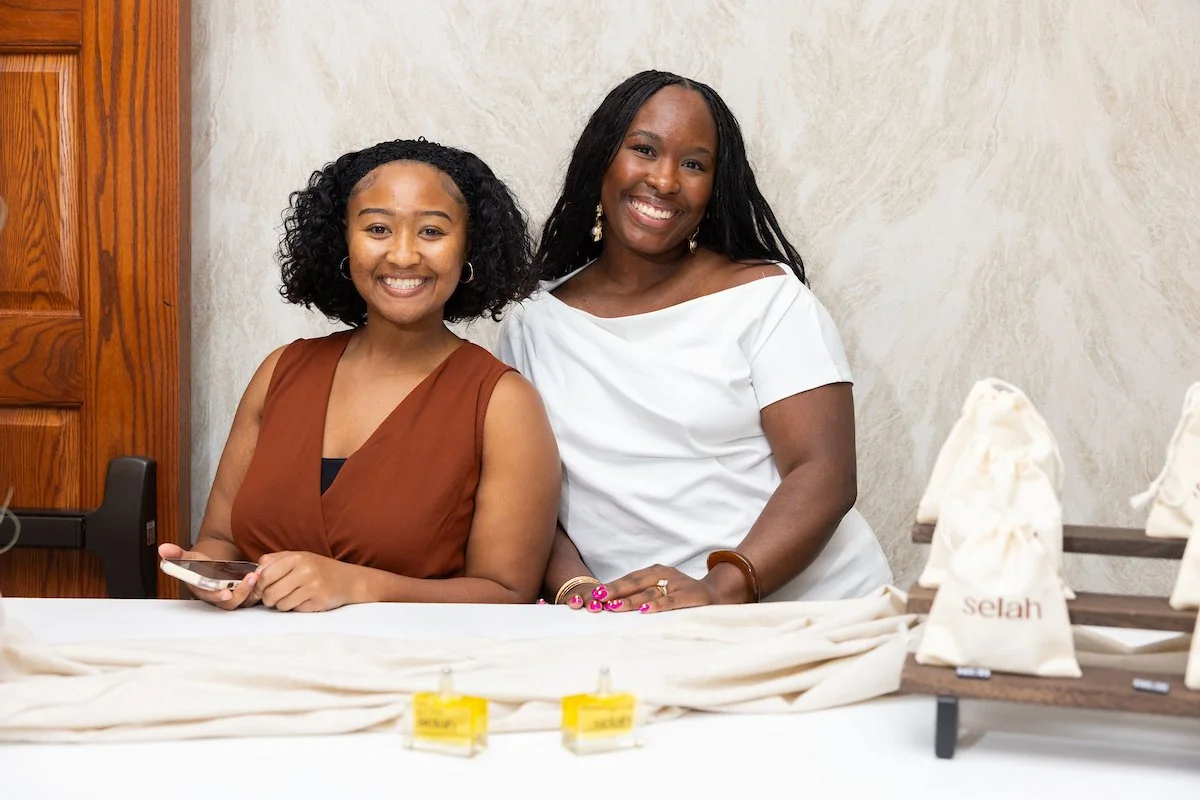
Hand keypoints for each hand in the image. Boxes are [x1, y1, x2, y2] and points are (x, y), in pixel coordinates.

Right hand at [158, 543, 259, 610]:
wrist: (216, 564)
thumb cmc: (202, 564)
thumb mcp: (191, 557)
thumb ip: (178, 554)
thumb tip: (163, 548)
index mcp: (204, 591)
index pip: (210, 597)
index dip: (217, 596)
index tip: (225, 592)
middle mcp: (219, 597)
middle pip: (230, 603)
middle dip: (241, 592)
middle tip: (251, 577)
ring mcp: (234, 597)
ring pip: (245, 601)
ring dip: (253, 589)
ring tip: (258, 573)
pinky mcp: (247, 594)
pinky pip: (255, 595)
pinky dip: (260, 587)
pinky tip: (264, 573)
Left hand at [255, 551, 354, 611]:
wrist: (348, 580)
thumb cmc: (318, 569)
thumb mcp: (297, 558)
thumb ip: (273, 562)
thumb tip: (253, 575)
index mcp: (296, 557)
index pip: (264, 575)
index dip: (257, 587)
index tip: (259, 591)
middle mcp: (304, 569)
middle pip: (269, 591)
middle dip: (268, 598)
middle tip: (274, 597)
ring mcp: (312, 584)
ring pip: (279, 603)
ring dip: (281, 605)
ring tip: (290, 598)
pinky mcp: (318, 599)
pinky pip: (293, 609)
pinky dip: (294, 608)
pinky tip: (303, 601)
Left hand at [596, 564, 725, 613]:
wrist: (716, 594)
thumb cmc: (683, 594)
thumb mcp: (662, 588)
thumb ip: (642, 592)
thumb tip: (612, 602)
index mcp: (655, 571)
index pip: (629, 579)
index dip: (611, 586)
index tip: (594, 595)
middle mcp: (664, 574)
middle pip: (635, 583)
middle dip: (615, 592)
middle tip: (598, 599)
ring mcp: (677, 584)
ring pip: (649, 593)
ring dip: (630, 600)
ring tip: (614, 607)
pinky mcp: (689, 595)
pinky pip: (671, 601)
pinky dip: (657, 606)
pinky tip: (645, 611)